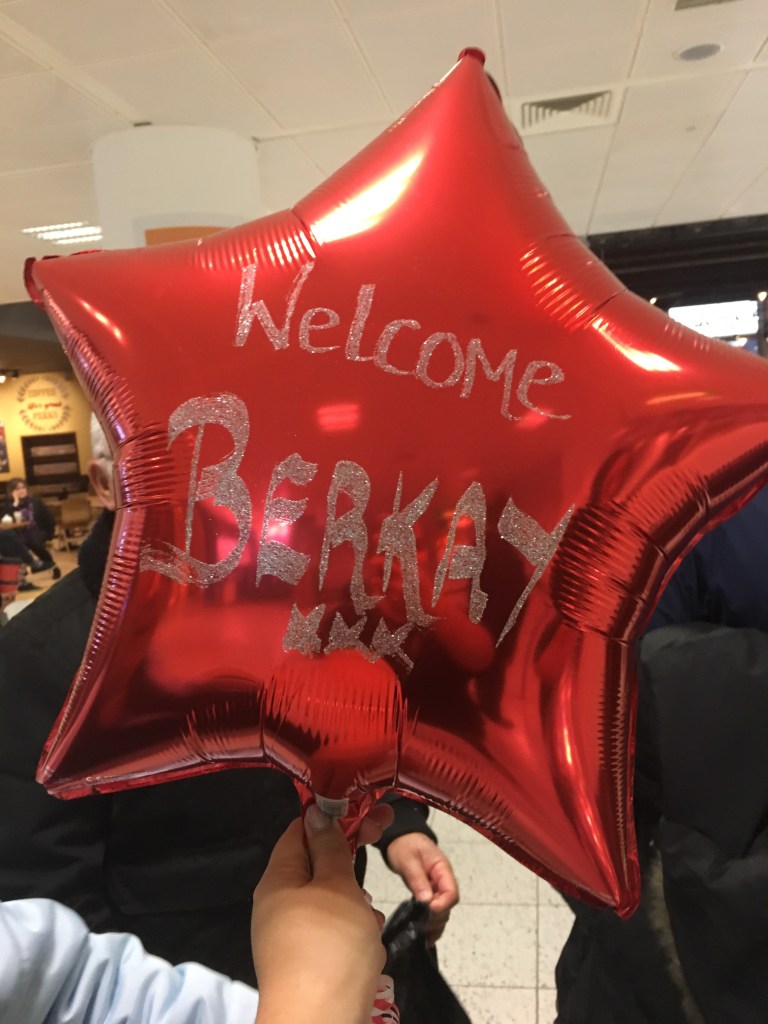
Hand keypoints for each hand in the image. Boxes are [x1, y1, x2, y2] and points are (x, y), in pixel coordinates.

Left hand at [252, 806, 386, 1023]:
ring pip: (329, 900)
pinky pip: (332, 932)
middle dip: (350, 859)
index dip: (331, 817)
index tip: (365, 813)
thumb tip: (316, 815)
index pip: (299, 831)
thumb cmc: (328, 947)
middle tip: (381, 845)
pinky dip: (353, 931)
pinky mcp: (307, 962)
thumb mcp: (336, 887)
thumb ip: (330, 849)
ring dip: (355, 900)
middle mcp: (278, 904)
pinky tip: (368, 941)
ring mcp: (291, 936)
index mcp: (278, 879)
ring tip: (370, 912)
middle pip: (316, 865)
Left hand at [385, 833, 458, 943]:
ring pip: (442, 912)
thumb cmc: (405, 846)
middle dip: (436, 918)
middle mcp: (444, 882)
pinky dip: (431, 925)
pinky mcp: (430, 895)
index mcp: (443, 870)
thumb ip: (418, 879)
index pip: (452, 893)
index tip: (427, 911)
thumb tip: (427, 902)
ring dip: (433, 924)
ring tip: (420, 934)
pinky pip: (434, 912)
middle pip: (448, 906)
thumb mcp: (409, 860)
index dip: (442, 905)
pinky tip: (423, 937)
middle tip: (418, 925)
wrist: (402, 838)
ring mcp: (438, 889)